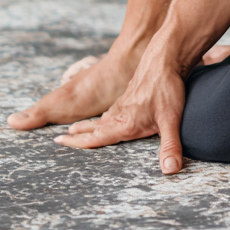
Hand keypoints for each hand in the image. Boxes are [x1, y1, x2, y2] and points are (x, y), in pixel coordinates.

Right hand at [53, 52, 187, 174]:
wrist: (166, 59)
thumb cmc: (167, 89)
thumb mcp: (171, 120)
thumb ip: (170, 146)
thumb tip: (171, 170)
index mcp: (123, 124)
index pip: (95, 138)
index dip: (77, 142)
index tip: (59, 141)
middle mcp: (119, 114)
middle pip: (94, 127)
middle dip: (78, 134)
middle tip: (59, 138)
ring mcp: (125, 102)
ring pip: (102, 117)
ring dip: (89, 124)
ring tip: (76, 129)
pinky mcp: (132, 93)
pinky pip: (113, 108)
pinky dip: (104, 115)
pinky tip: (107, 116)